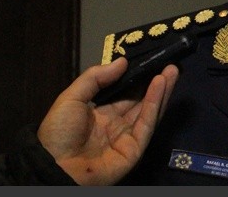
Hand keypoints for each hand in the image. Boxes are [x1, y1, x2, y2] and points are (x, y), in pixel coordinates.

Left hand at [36, 57, 178, 184]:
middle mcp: (117, 124)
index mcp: (101, 114)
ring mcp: (128, 137)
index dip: (137, 79)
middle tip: (169, 63)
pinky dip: (155, 103)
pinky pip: (147, 124)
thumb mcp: (71, 98)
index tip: (150, 62)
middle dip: (155, 82)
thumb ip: (95, 78)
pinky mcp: (135, 148)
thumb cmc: (59, 132)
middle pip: (141, 101)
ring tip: (172, 71)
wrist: (55, 165)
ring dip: (161, 90)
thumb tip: (123, 61)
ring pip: (149, 110)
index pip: (125, 94)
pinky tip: (160, 85)